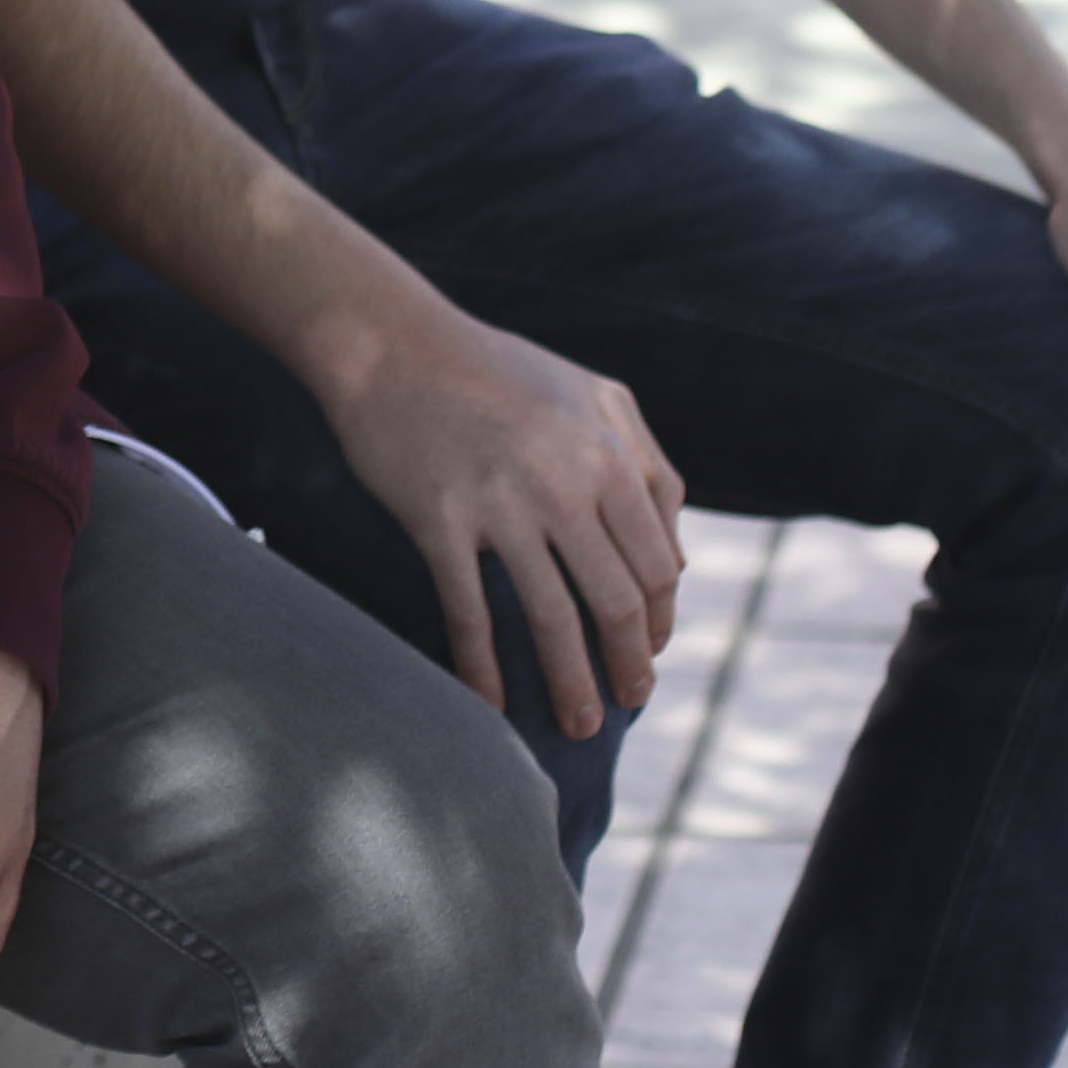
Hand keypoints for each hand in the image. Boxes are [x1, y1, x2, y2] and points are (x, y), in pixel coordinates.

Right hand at [310, 294, 684, 739]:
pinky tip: (492, 703)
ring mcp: (500, 502)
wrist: (390, 341)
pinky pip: (470, 612)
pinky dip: (484, 668)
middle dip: (629, 666)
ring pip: (553, 619)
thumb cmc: (496, 370)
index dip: (659, 621)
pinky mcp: (439, 519)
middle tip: (628, 703)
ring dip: (571, 685)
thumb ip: (649, 466)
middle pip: (616, 601)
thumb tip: (677, 562)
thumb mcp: (594, 396)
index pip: (657, 565)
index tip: (648, 652)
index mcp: (608, 453)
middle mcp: (564, 481)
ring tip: (579, 726)